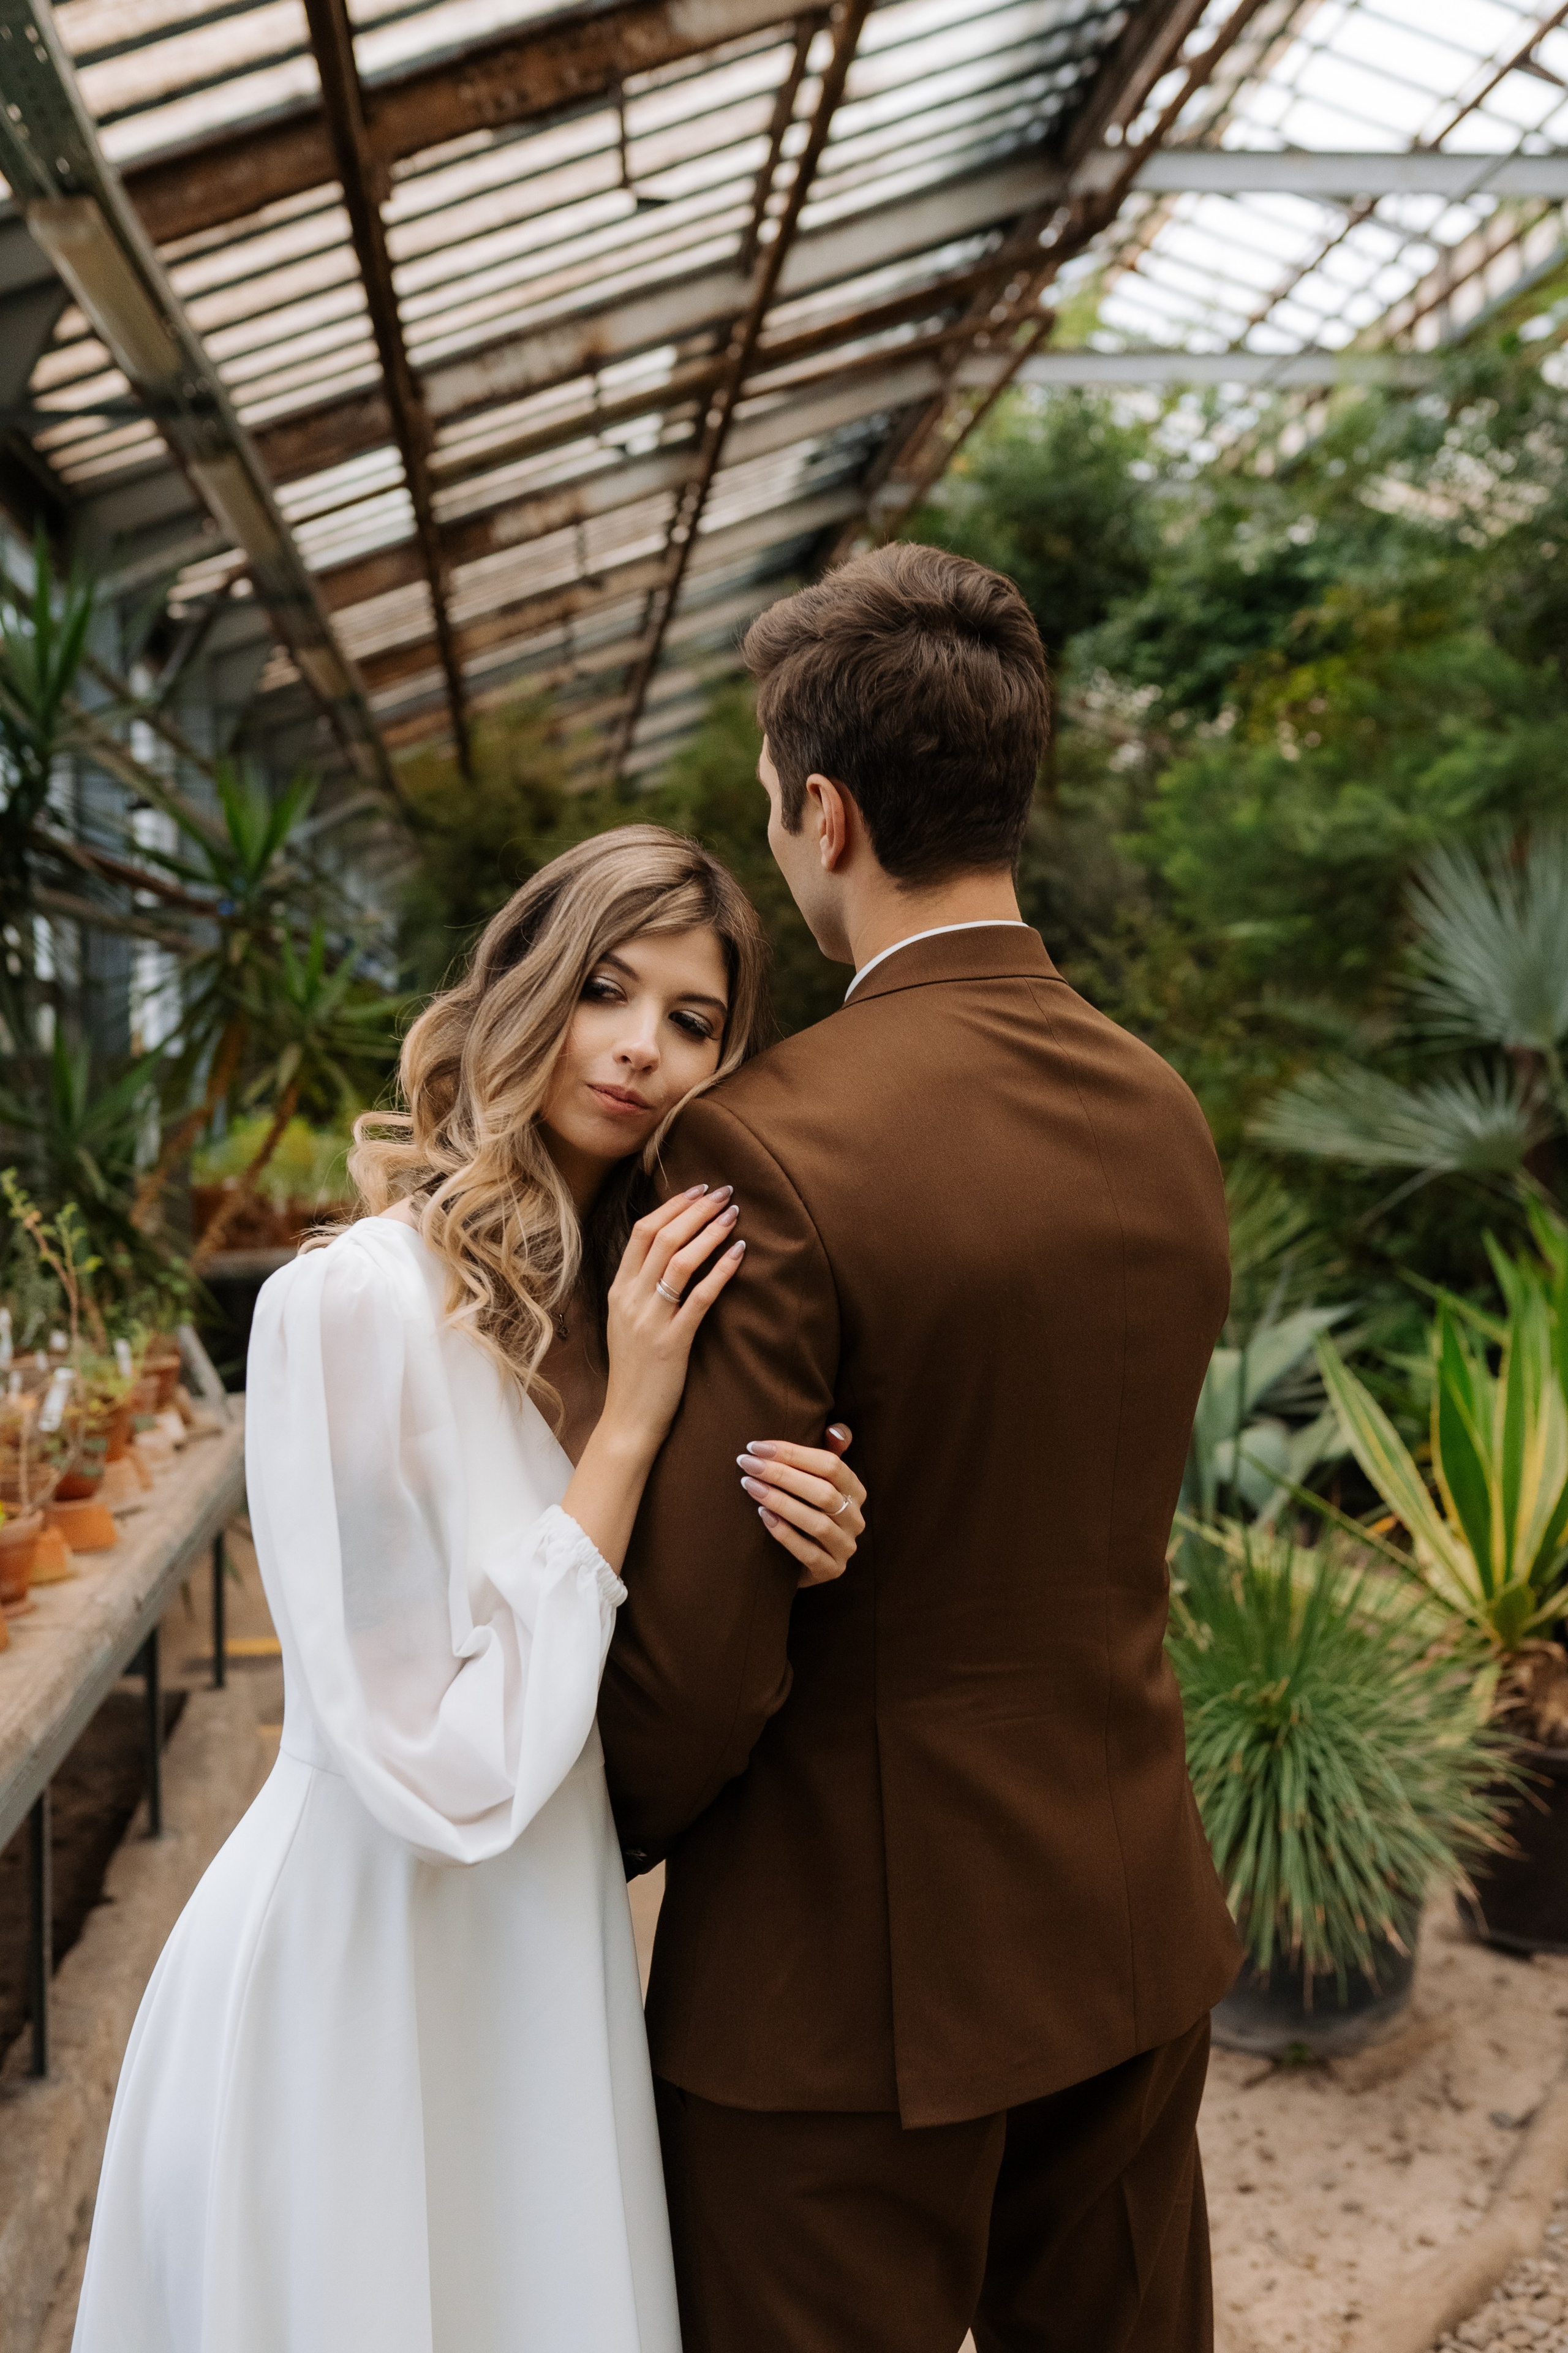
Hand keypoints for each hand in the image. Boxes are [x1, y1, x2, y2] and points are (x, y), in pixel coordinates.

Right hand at [602, 1185, 744, 1460]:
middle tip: (724, 1192)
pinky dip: (721, 1271)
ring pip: (679, 1261)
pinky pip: (699, 1298)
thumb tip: (668, 1257)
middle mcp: (629, 1299)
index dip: (672, 1205)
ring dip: (709, 1232)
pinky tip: (740, 1253)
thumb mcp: (627, 1323)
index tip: (699, 1189)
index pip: (642, 1232)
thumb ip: (641, 1289)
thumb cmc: (635, 1371)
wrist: (629, 1419)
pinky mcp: (671, 1342)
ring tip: (734, 1215)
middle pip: (662, 1237)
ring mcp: (649, 1320)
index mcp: (618, 1291)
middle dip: (695, 1209)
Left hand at [738, 1423, 864, 1588]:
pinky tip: (763, 1517)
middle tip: (747, 1464)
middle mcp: (855, 1519)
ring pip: (817, 1523)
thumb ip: (829, 1452)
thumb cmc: (804, 1508)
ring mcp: (846, 1547)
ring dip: (781, 1502)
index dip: (794, 1453)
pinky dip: (785, 1534)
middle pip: (823, 1492)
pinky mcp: (832, 1571)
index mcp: (855, 1491)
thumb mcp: (816, 1479)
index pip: (832, 1465)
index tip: (757, 1446)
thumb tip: (836, 1430)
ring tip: (750, 1487)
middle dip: (782, 1475)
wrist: (796, 1559)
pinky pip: (810, 1553)